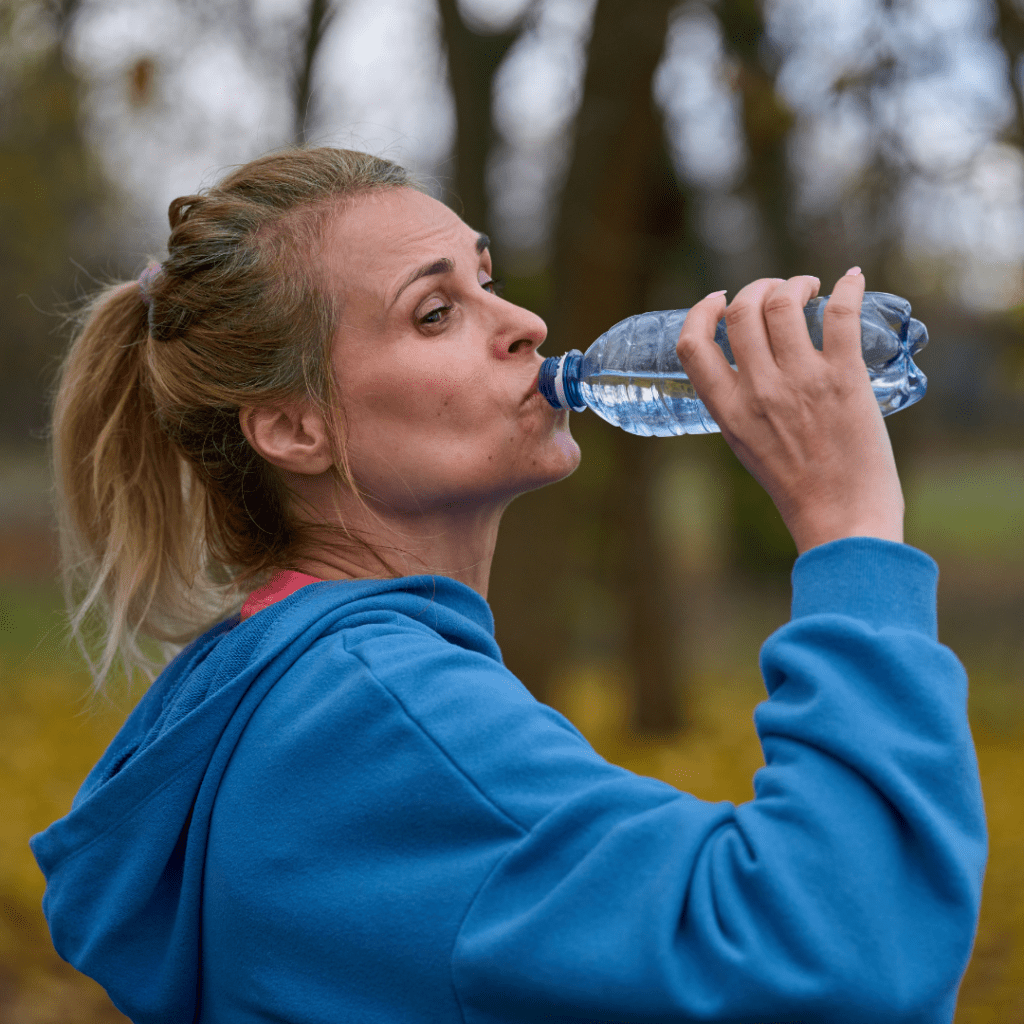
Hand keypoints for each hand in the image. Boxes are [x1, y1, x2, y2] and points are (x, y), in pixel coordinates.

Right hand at [675, 271, 903, 554]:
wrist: (842, 518)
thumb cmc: (797, 488)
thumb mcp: (746, 445)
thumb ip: (740, 405)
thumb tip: (750, 364)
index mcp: (728, 411)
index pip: (693, 345)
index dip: (701, 311)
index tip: (717, 299)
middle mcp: (758, 391)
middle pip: (742, 311)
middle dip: (756, 288)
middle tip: (776, 291)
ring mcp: (801, 382)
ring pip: (783, 302)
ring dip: (795, 283)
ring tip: (809, 288)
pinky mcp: (844, 379)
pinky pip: (841, 314)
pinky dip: (848, 287)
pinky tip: (851, 279)